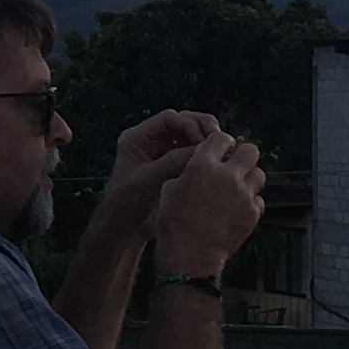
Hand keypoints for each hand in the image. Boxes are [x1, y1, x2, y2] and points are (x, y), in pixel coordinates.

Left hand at [95, 110, 223, 236]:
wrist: (126, 229)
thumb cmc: (127, 205)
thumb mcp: (149, 180)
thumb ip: (173, 162)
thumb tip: (203, 149)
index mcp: (138, 139)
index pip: (168, 119)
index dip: (189, 124)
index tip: (203, 140)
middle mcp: (152, 142)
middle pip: (183, 123)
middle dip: (202, 128)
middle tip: (219, 139)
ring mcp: (164, 154)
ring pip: (191, 138)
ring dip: (207, 141)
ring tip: (222, 151)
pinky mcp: (174, 168)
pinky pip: (193, 154)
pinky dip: (206, 156)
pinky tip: (219, 162)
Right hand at [150, 130, 266, 273]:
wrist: (189, 255)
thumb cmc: (175, 224)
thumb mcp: (169, 189)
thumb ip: (187, 172)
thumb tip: (196, 165)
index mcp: (202, 166)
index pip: (222, 138)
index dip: (222, 143)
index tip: (221, 149)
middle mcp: (227, 176)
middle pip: (250, 151)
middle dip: (244, 155)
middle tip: (236, 164)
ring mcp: (243, 195)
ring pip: (259, 174)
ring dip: (250, 178)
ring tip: (239, 187)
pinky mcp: (252, 213)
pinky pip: (259, 200)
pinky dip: (251, 202)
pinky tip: (239, 208)